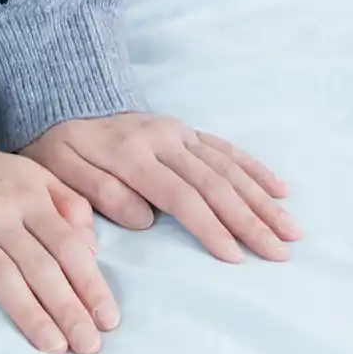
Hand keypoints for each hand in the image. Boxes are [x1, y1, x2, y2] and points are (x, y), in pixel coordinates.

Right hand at [0, 140, 121, 352]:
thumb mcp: (35, 175)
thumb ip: (69, 205)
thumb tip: (93, 251)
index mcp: (29, 197)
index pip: (66, 245)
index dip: (89, 283)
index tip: (108, 321)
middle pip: (37, 265)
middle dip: (66, 308)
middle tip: (88, 346)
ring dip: (27, 311)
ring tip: (52, 346)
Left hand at [17, 112, 303, 262]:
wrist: (65, 97)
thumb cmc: (61, 145)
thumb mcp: (61, 170)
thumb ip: (100, 193)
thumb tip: (146, 220)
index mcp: (132, 154)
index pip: (179, 196)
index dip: (209, 226)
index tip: (236, 255)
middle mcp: (163, 139)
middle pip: (214, 184)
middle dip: (250, 220)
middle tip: (280, 253)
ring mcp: (179, 132)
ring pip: (228, 168)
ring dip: (262, 200)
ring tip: (291, 230)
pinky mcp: (187, 131)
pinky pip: (226, 150)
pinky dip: (255, 170)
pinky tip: (281, 189)